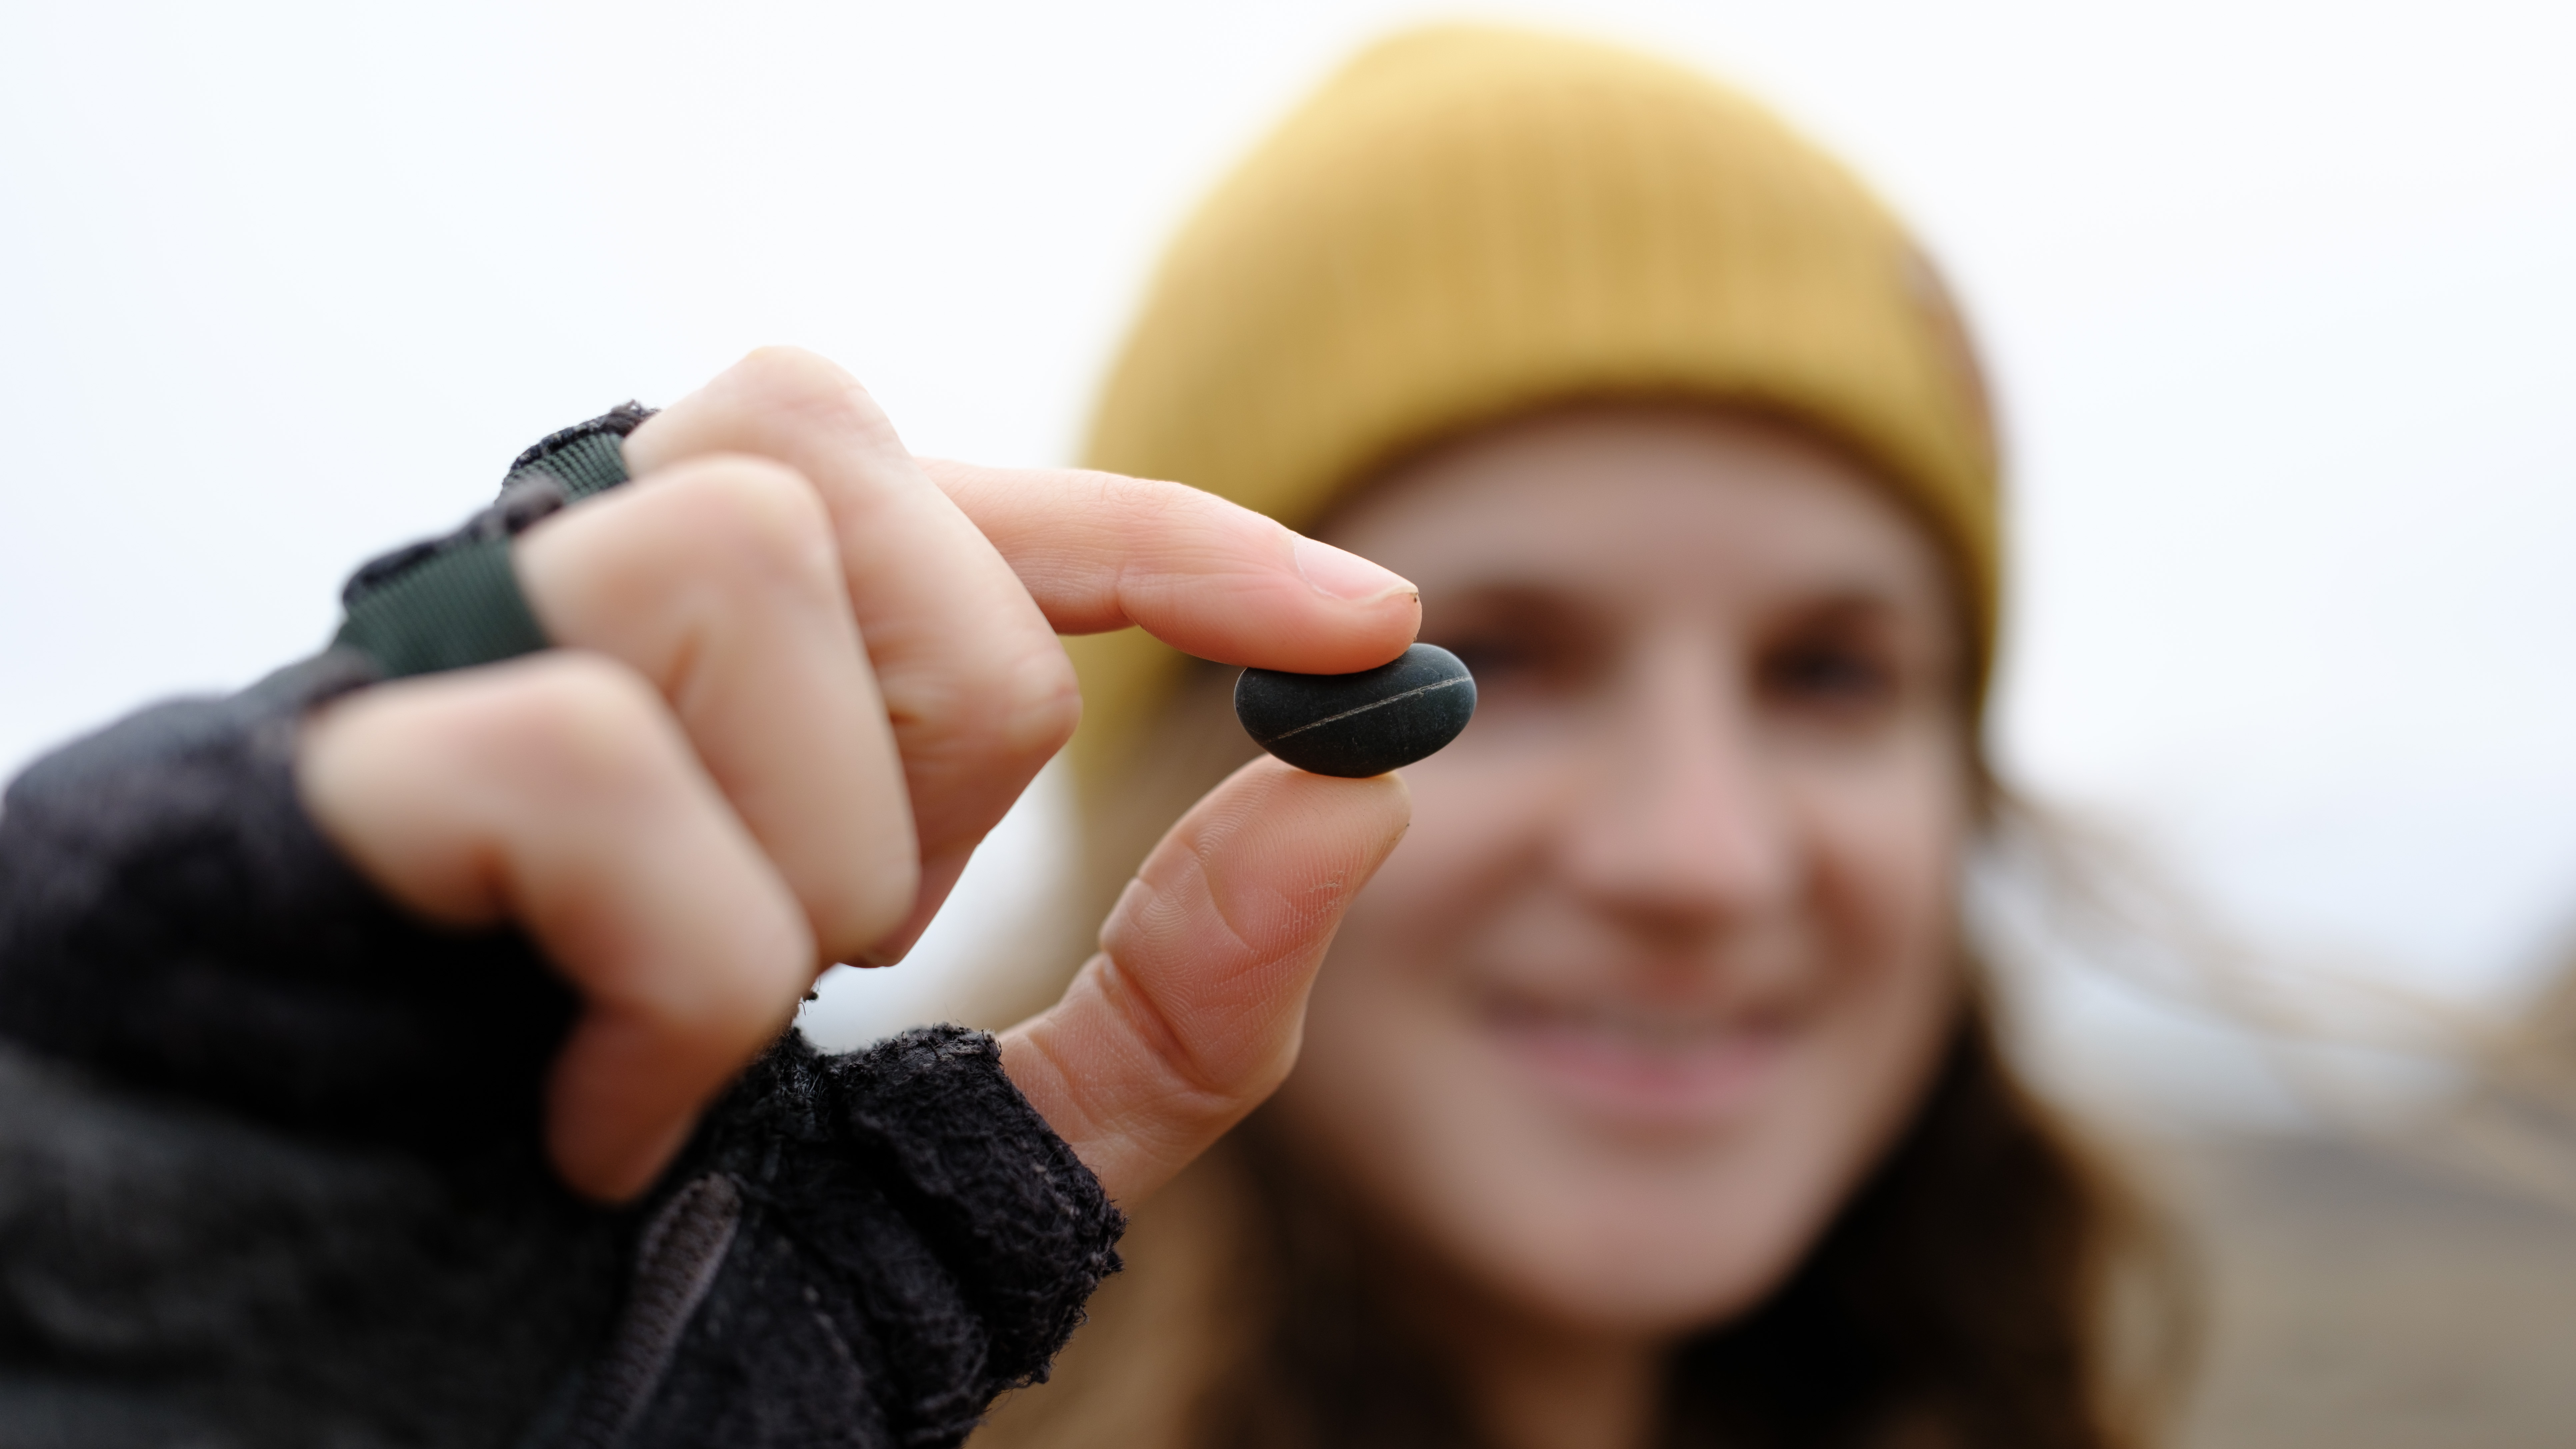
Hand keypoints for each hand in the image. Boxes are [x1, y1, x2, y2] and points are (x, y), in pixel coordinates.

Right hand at [297, 348, 1416, 1202]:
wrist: (399, 1405)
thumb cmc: (683, 1267)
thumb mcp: (997, 1152)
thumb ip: (1179, 1000)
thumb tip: (1364, 801)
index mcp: (710, 693)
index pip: (964, 504)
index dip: (1174, 538)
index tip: (1373, 629)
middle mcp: (552, 626)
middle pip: (820, 444)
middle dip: (940, 710)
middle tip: (857, 936)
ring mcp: (416, 684)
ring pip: (717, 550)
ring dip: (808, 842)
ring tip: (715, 1031)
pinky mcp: (311, 789)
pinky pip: (575, 749)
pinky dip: (671, 957)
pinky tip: (607, 1112)